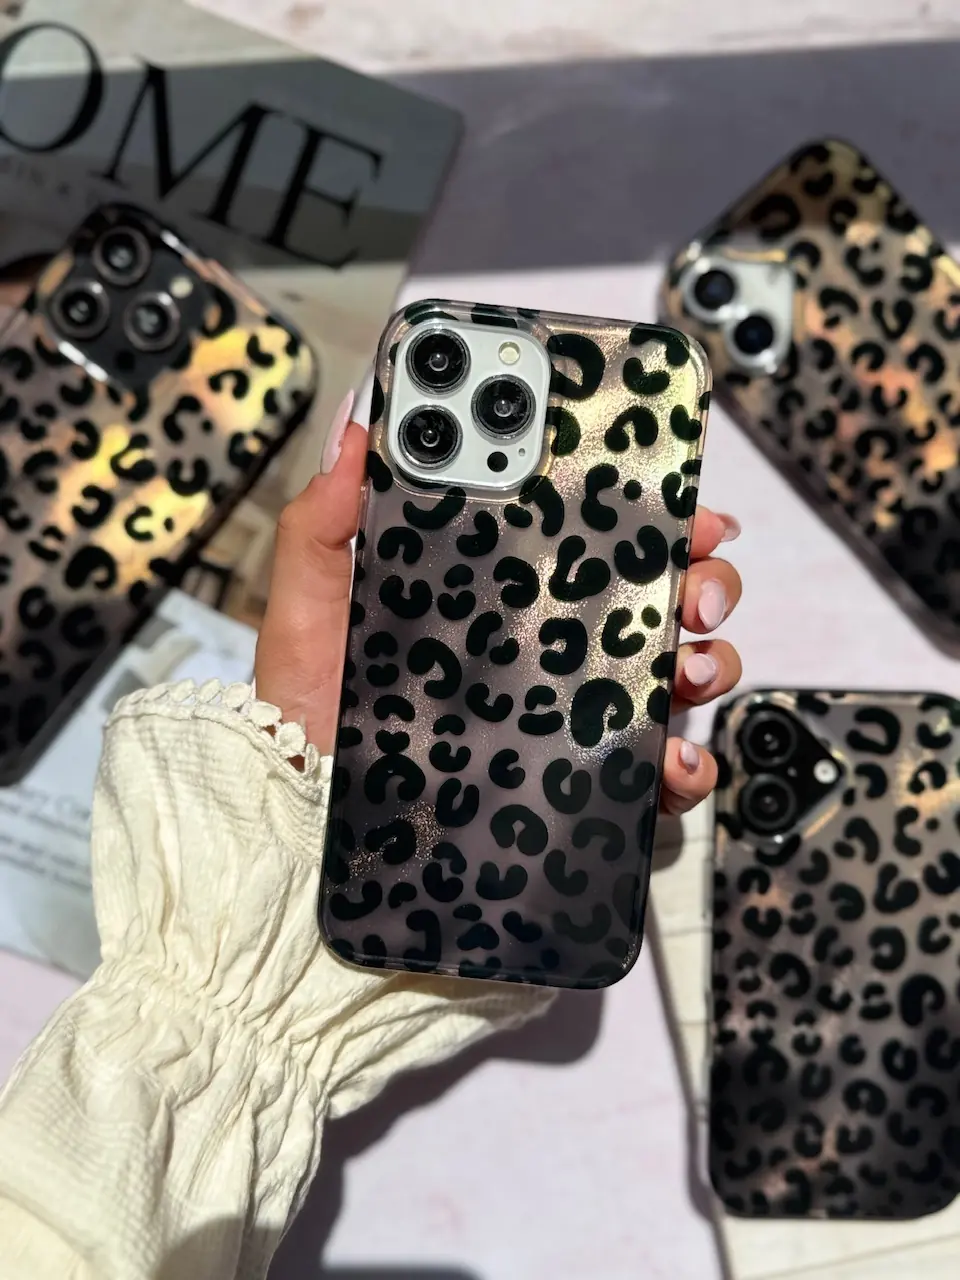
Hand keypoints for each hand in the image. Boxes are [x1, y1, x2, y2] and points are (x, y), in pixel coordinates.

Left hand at [255, 419, 741, 813]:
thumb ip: (327, 518)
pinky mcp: (577, 778)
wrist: (311, 807)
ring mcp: (571, 710)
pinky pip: (657, 767)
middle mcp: (550, 643)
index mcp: (501, 588)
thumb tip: (361, 426)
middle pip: (659, 594)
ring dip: (710, 660)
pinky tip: (674, 754)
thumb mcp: (309, 602)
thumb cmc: (311, 706)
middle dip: (702, 576)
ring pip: (678, 671)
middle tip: (696, 580)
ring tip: (688, 665)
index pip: (592, 532)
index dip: (647, 503)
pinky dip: (687, 762)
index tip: (673, 486)